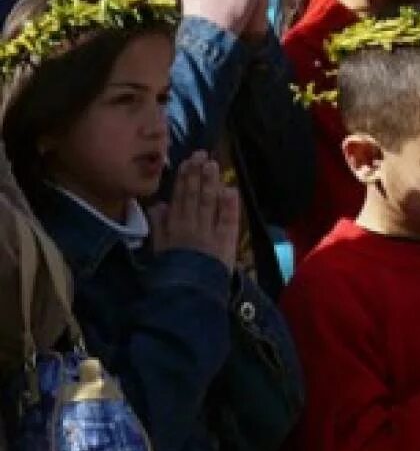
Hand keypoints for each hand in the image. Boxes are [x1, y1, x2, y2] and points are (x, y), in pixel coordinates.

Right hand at [150, 151, 239, 270]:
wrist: (185, 295)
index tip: (188, 161)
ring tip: (213, 165)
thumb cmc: (171, 274)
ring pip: (209, 203)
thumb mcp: (158, 250)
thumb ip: (158, 227)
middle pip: (195, 196)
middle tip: (202, 155)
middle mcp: (192, 226)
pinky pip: (228, 221)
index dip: (184, 179)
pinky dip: (229, 206)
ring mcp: (209, 233)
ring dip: (211, 183)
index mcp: (175, 227)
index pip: (180, 198)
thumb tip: (159, 205)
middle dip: (198, 175)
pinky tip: (231, 190)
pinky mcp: (225, 243)